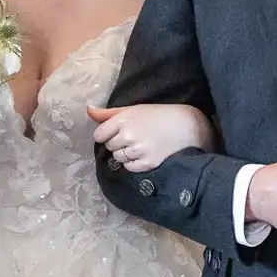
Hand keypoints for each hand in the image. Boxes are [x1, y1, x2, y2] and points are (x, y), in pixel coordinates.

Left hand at [89, 103, 214, 170]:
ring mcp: (137, 150)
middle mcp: (128, 135)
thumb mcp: (134, 109)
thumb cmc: (159, 115)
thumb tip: (88, 111)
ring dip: (126, 154)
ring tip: (141, 145)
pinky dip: (134, 163)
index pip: (99, 135)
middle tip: (134, 137)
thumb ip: (108, 113)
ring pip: (118, 158)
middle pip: (109, 147)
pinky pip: (130, 167)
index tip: (117, 133)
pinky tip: (146, 154)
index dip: (106, 135)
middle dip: (118, 143)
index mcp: (123, 119)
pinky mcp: (147, 163)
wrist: (188, 127)